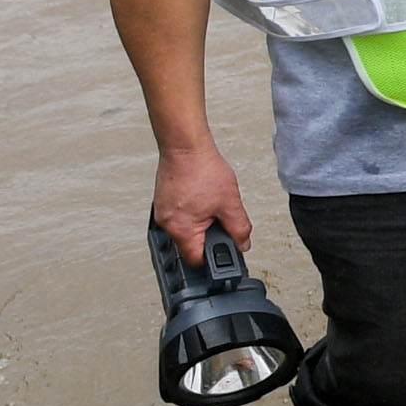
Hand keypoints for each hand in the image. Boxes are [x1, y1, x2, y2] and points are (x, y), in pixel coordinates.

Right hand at [153, 137, 253, 266]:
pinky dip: (192, 210)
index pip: (196, 259)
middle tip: (219, 217)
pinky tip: (200, 196)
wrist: (185, 145)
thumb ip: (240, 228)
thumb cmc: (202, 169)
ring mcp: (163, 212)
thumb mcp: (230, 202)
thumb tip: (243, 244)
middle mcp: (167, 224)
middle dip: (208, 234)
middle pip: (190, 244)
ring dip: (201, 221)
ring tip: (209, 202)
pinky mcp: (163, 201)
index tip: (223, 250)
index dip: (212, 257)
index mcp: (181, 229)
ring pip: (186, 228)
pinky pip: (180, 215)